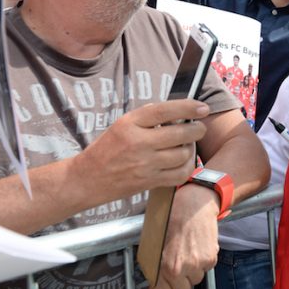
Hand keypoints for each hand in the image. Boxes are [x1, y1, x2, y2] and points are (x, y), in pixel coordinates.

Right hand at [75, 100, 208, 201]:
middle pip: (181, 133)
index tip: (203, 107)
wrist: (86, 180)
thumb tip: (179, 111)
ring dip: (190, 148)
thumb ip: (148, 118)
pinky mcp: (149, 182)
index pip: (165, 111)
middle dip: (197, 129)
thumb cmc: (106, 150)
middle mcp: (138, 143)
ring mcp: (145, 164)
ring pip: (183, 154)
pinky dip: (187, 167)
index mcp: (130, 124)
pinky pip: (180, 174)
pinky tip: (183, 161)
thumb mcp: (121, 125)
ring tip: (185, 145)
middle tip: (198, 127)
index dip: (188, 107)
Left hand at [146, 183, 219, 288]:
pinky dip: (202, 262)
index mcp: (165, 267)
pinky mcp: (211, 257)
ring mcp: (199, 263)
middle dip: (179, 284)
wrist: (192, 204)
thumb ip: (152, 275)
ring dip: (191, 272)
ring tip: (186, 252)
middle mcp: (182, 268)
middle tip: (176, 269)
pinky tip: (196, 247)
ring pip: (196, 280)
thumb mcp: (152, 248)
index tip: (164, 288)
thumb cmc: (168, 221)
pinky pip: (206, 269)